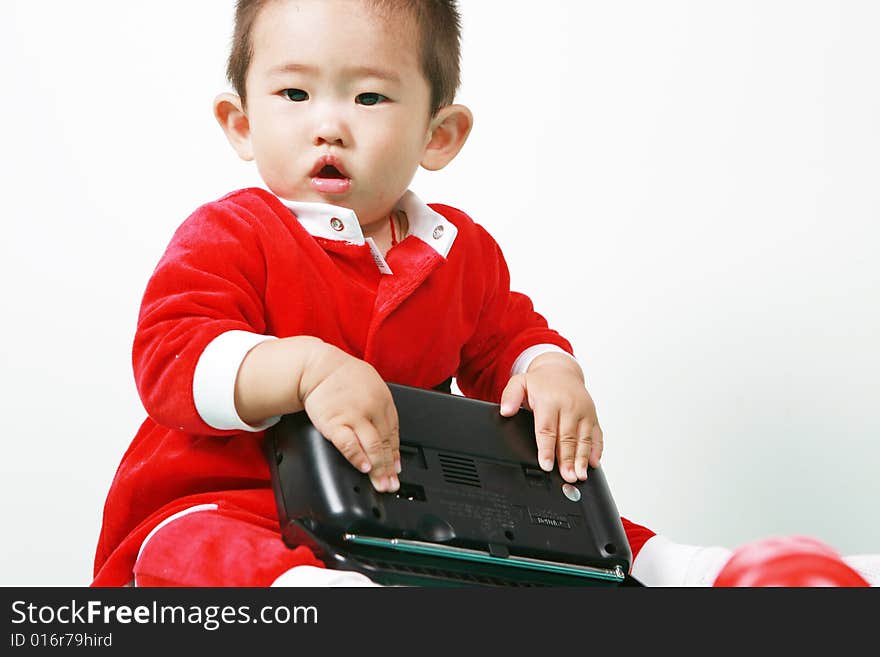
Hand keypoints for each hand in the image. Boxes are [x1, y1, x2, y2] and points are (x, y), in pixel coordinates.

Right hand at [300, 344, 400, 492]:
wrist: (317, 367)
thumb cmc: (342, 377)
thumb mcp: (371, 384)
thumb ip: (380, 408)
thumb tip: (386, 434)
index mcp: (384, 400)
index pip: (393, 433)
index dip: (395, 455)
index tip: (397, 470)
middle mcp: (373, 408)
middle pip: (385, 443)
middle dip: (389, 468)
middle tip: (391, 484)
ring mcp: (355, 416)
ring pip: (372, 446)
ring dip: (378, 468)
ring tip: (380, 483)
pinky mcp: (335, 422)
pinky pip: (349, 443)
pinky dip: (357, 457)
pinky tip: (363, 467)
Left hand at [499, 352, 601, 482]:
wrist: (561, 371)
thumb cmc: (541, 383)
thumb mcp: (520, 383)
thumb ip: (510, 396)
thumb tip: (505, 410)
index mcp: (550, 400)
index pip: (547, 429)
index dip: (546, 449)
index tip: (546, 464)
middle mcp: (570, 406)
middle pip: (568, 437)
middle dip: (567, 459)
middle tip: (567, 476)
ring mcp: (584, 411)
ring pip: (584, 438)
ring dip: (583, 458)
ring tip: (580, 475)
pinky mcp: (593, 416)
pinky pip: (597, 434)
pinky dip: (597, 449)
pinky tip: (594, 463)